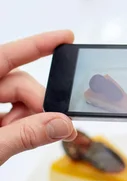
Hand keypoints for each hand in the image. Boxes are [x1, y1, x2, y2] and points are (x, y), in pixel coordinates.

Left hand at [0, 31, 76, 165]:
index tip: (66, 37)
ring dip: (23, 119)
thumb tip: (62, 124)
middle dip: (36, 104)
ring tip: (13, 143)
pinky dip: (14, 124)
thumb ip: (25, 135)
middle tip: (50, 128)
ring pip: (13, 98)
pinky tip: (8, 141)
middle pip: (17, 82)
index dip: (38, 44)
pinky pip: (5, 110)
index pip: (7, 55)